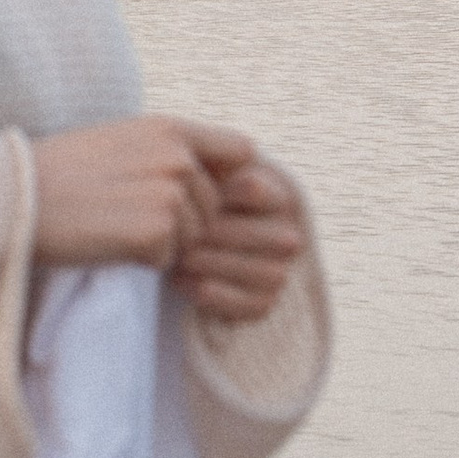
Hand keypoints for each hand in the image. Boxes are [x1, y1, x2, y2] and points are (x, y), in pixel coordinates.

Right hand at [32, 116, 271, 282]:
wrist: (15, 197)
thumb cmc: (62, 172)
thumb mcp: (121, 140)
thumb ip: (170, 150)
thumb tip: (219, 174)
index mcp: (170, 128)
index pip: (241, 151)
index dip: (227, 177)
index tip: (197, 192)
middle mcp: (178, 157)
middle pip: (215, 207)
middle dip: (182, 221)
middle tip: (124, 212)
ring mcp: (170, 194)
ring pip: (194, 238)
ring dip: (161, 243)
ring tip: (112, 223)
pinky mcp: (157, 232)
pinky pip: (168, 261)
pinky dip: (141, 261)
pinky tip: (106, 241)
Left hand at [171, 144, 306, 327]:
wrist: (169, 238)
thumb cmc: (185, 196)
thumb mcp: (197, 168)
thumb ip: (207, 153)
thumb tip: (206, 153)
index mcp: (280, 193)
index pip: (255, 189)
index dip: (223, 192)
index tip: (194, 195)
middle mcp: (289, 233)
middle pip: (266, 235)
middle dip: (217, 234)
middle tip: (180, 234)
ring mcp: (280, 269)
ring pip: (264, 272)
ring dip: (214, 265)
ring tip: (178, 257)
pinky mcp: (264, 302)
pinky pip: (253, 305)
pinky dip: (216, 295)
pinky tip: (182, 281)